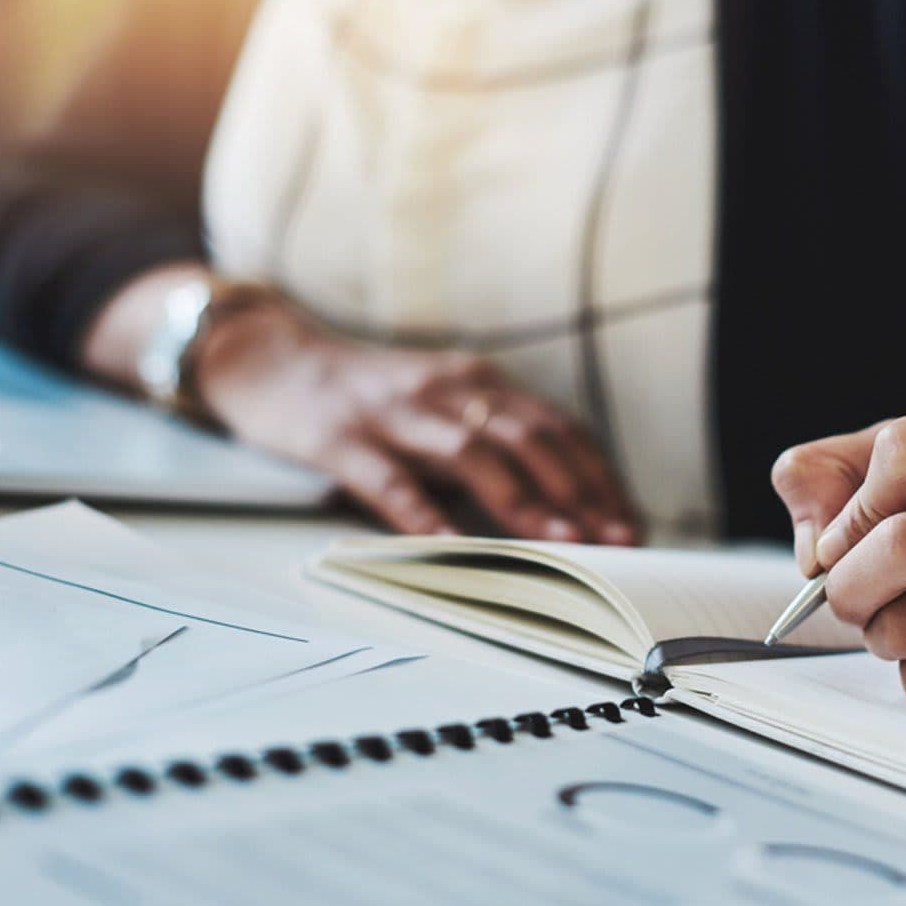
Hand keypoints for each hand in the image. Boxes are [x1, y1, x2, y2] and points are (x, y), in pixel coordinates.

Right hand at [190, 295, 638, 542]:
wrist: (272, 357)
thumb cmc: (366, 394)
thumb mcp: (437, 402)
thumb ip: (485, 439)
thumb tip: (552, 504)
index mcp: (474, 380)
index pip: (557, 426)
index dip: (599, 475)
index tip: (632, 521)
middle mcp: (444, 388)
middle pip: (530, 437)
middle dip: (582, 491)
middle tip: (621, 541)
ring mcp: (392, 412)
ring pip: (471, 454)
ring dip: (524, 499)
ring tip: (564, 542)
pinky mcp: (340, 437)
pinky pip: (389, 480)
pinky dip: (424, 515)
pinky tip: (451, 548)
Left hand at [772, 415, 905, 708]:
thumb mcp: (883, 466)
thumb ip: (825, 476)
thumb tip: (814, 552)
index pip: (904, 451)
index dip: (853, 501)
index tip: (836, 540)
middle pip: (903, 544)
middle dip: (845, 580)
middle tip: (844, 590)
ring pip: (902, 626)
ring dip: (875, 629)